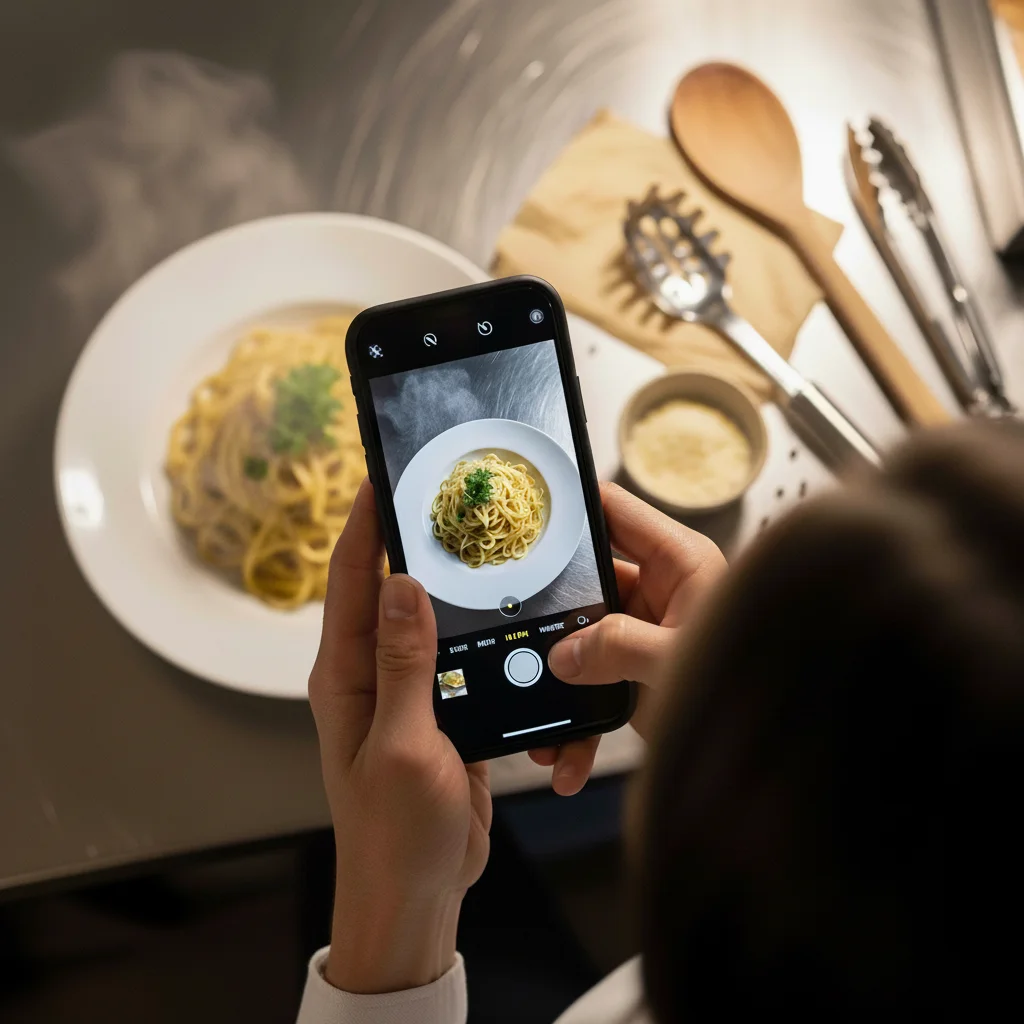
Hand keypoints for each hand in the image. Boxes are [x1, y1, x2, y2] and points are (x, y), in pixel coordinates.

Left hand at [308, 480, 491, 993]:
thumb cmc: (394, 833)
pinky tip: (501, 608)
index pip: (351, 583)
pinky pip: (455, 655)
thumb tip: (401, 584)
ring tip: (478, 538)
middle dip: (408, 540)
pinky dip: (473, 627)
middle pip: (388, 591)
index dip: (363, 526)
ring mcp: (408, 693)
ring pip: (426, 619)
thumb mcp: (402, 745)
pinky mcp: (442, 712)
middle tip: (443, 495)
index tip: (381, 475)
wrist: (416, 893)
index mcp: (347, 677)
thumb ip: (404, 665)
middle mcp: (372, 676)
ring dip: (447, 582)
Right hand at [530, 483, 726, 786]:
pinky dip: (577, 728)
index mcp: (679, 563)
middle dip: (548, 612)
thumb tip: (563, 656)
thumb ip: (619, 647)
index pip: (616, 512)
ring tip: (532, 708)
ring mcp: (645, 634)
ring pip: (582, 641)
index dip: (571, 504)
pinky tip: (563, 761)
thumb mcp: (677, 661)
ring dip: (555, 679)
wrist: (779, 758)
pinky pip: (594, 690)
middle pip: (584, 582)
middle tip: (506, 621)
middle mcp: (659, 593)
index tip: (524, 510)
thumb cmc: (755, 690)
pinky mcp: (637, 676)